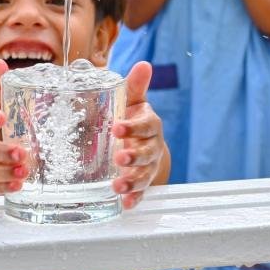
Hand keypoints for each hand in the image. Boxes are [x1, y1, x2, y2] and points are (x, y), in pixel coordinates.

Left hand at [112, 61, 166, 208]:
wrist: (139, 140)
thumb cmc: (132, 116)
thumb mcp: (131, 100)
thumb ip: (134, 86)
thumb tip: (144, 64)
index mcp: (150, 125)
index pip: (147, 125)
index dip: (134, 127)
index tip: (117, 127)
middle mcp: (152, 146)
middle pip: (148, 153)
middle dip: (134, 157)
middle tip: (119, 158)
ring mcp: (148, 166)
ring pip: (145, 175)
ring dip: (133, 182)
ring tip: (118, 187)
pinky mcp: (142, 182)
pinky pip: (141, 192)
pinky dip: (135, 199)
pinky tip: (125, 205)